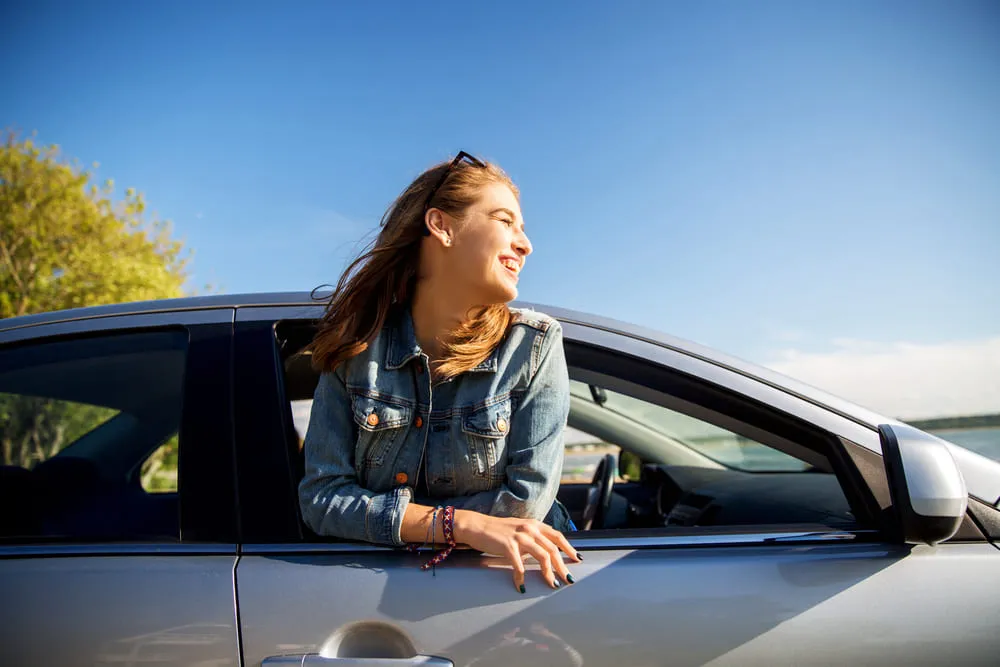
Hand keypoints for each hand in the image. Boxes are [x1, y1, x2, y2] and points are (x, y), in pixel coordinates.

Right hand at [454, 510, 580, 592]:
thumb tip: (545, 553)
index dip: (569, 548)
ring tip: (552, 585)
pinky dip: (521, 578)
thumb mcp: (519, 530)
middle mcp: (530, 529)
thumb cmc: (497, 530)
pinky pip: (519, 566)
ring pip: (542, 557)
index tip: (577, 559)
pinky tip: (521, 587)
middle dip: (562, 566)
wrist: (476, 526)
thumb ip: (533, 538)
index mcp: (534, 524)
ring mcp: (519, 537)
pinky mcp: (508, 546)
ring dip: (549, 573)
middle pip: (553, 549)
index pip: (558, 536)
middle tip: (568, 579)